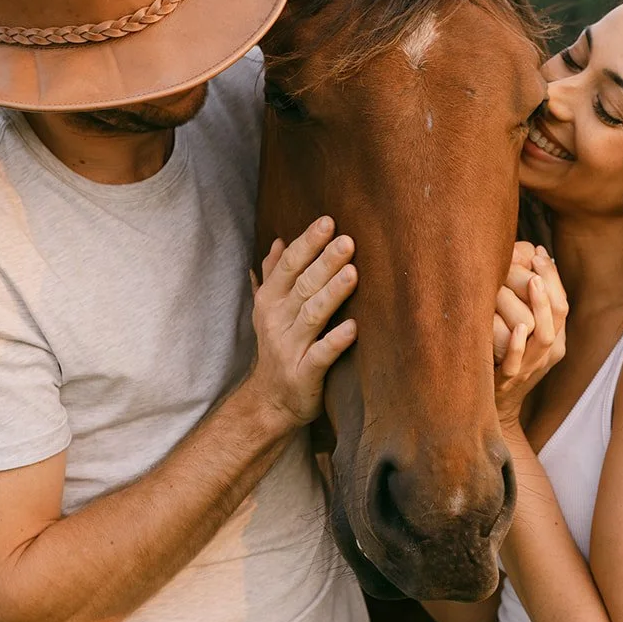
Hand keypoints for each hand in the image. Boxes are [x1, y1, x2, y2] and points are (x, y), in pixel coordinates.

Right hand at [247, 217, 357, 430]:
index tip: (328, 221)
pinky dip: (336, 341)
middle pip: (303, 286)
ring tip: (353, 273)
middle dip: (325, 262)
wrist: (270, 400)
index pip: (288, 265)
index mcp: (270, 300)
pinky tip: (354, 327)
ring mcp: (289, 348)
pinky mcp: (304, 374)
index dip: (307, 243)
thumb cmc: (279, 346)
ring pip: (312, 315)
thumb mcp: (269, 309)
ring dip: (332, 294)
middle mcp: (277, 321)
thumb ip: (273, 274)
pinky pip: (321, 355)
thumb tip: (277, 240)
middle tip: (347, 241)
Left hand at [493, 245, 566, 429]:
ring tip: (532, 282)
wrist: (496, 406)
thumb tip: (528, 262)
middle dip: (550, 284)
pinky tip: (517, 327)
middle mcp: (549, 352)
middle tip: (536, 260)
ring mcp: (532, 367)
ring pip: (545, 336)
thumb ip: (529, 305)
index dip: (553, 277)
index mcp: (555, 339)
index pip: (563, 303)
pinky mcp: (510, 380)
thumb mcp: (524, 333)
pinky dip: (519, 344)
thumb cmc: (506, 360)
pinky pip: (519, 362)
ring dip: (539, 307)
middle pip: (560, 315)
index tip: (539, 253)